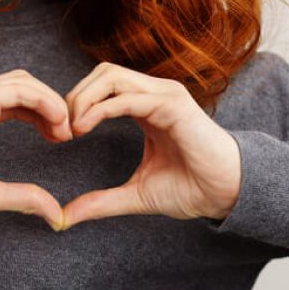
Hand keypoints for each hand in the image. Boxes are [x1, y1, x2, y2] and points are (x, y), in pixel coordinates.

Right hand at [0, 69, 72, 229]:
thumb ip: (23, 197)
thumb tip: (54, 215)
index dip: (41, 114)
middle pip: (21, 84)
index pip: (13, 100)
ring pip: (22, 82)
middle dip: (50, 104)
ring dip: (50, 101)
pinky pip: (19, 90)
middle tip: (66, 134)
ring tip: (64, 129)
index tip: (58, 138)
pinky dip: (44, 100)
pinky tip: (56, 121)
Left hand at [61, 62, 241, 228]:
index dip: (77, 103)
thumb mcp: (135, 195)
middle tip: (61, 128)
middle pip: (103, 72)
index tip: (61, 135)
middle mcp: (154, 93)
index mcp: (145, 106)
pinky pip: (128, 97)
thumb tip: (63, 217)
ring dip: (84, 98)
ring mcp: (165, 95)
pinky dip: (100, 109)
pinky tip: (85, 127)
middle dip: (75, 95)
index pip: (102, 84)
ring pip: (111, 75)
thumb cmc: (190, 189)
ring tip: (72, 128)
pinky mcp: (173, 105)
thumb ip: (100, 201)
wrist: (227, 195)